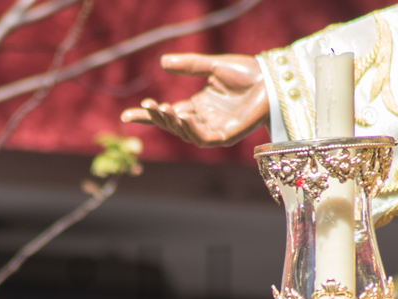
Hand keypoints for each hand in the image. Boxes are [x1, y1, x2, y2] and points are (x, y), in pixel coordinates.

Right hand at [121, 53, 269, 146]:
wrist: (271, 79)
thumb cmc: (247, 73)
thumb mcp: (212, 66)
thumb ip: (189, 66)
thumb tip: (162, 62)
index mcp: (199, 106)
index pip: (168, 113)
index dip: (149, 115)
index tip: (127, 116)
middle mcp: (204, 120)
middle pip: (173, 124)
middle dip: (157, 118)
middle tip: (146, 107)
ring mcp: (215, 130)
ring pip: (186, 133)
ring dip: (172, 123)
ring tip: (161, 109)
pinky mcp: (226, 136)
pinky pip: (203, 138)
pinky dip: (190, 130)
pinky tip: (181, 118)